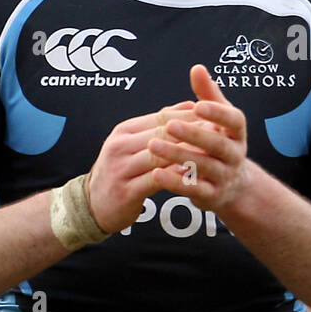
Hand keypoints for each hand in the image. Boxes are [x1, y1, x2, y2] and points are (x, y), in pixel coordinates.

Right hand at [85, 105, 201, 232]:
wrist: (91, 206)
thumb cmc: (120, 172)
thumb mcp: (133, 145)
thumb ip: (159, 126)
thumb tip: (190, 105)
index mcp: (124, 131)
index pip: (162, 116)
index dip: (189, 115)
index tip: (213, 115)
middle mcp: (120, 146)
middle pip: (163, 133)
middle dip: (192, 130)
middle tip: (218, 130)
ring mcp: (122, 168)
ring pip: (161, 154)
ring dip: (187, 151)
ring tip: (212, 151)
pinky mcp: (127, 191)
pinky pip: (157, 180)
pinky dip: (176, 175)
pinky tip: (194, 174)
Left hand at [149, 65, 251, 212]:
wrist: (231, 186)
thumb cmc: (220, 142)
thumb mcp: (218, 118)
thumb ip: (208, 94)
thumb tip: (197, 68)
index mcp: (237, 133)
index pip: (234, 120)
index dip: (218, 113)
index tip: (198, 105)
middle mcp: (235, 155)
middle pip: (217, 144)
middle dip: (193, 134)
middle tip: (169, 125)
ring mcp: (224, 176)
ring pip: (203, 166)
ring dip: (178, 156)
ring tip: (154, 146)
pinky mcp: (211, 195)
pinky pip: (194, 189)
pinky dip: (176, 182)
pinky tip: (156, 174)